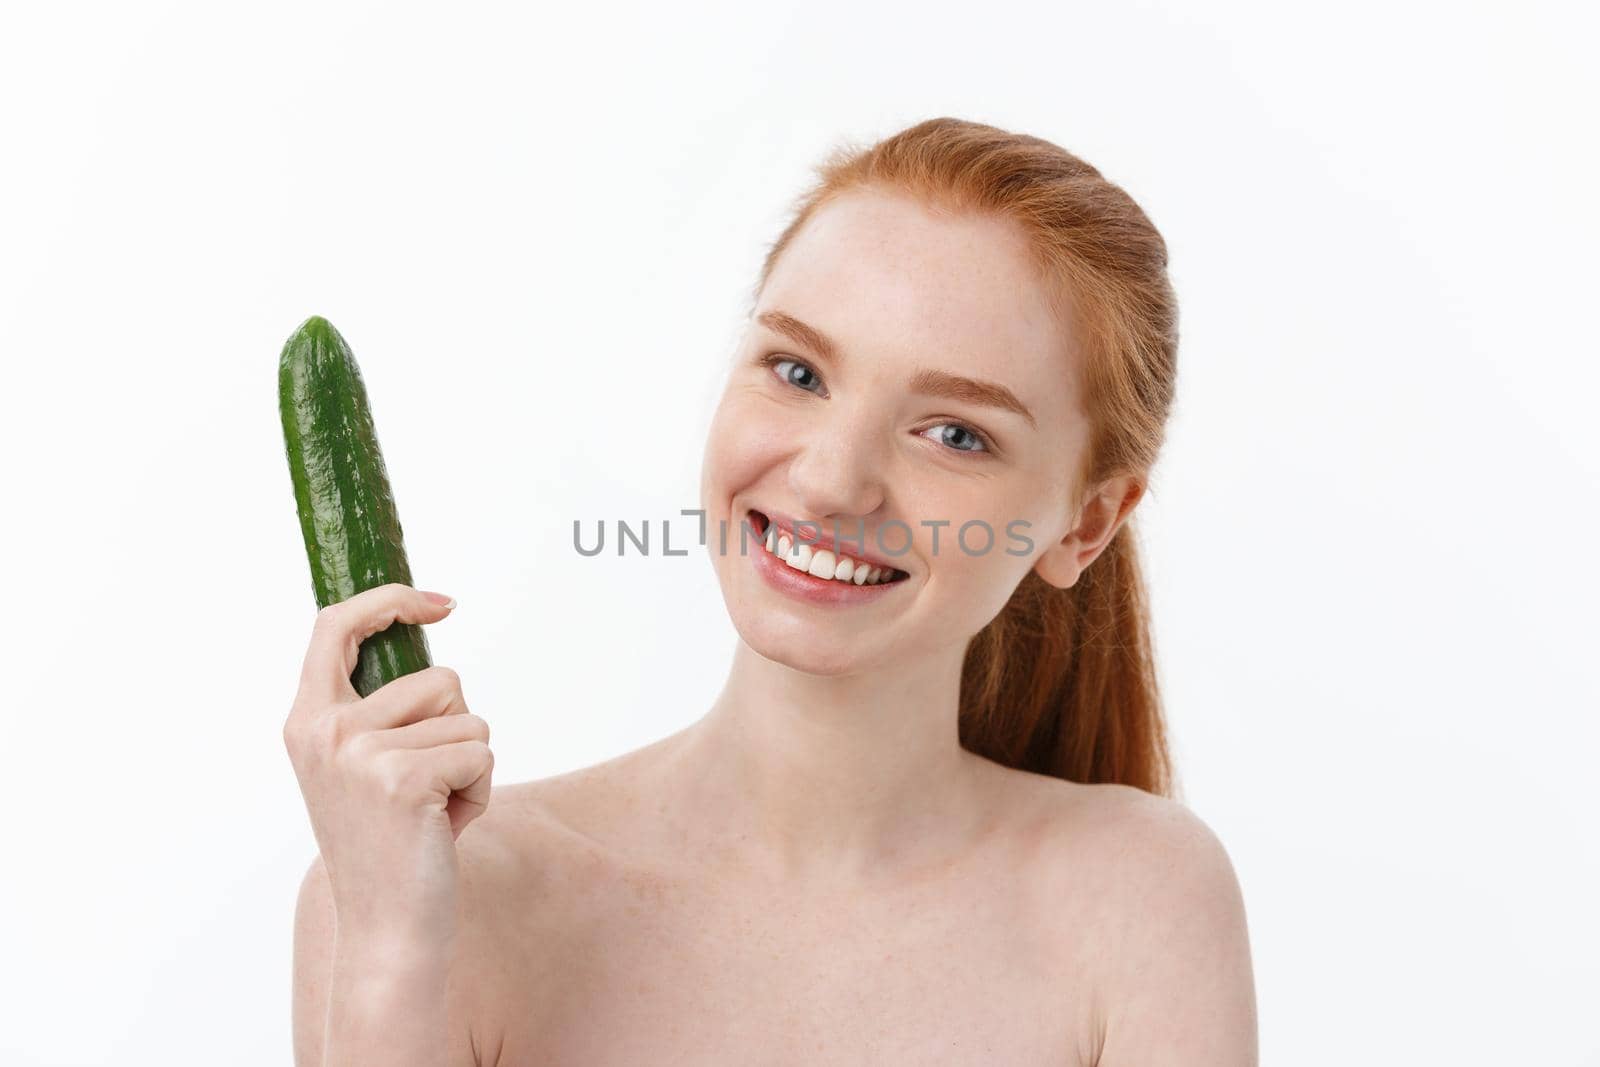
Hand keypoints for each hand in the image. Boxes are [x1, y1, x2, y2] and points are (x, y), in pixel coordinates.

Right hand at [282, 583, 492, 956]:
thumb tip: (433, 652)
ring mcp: (360, 752)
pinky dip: (481, 790)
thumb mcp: (361, 767)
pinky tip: (446, 827)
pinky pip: (482, 751)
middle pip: (441, 677)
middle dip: (457, 728)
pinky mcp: (403, 777)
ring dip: (471, 762)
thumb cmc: (389, 844)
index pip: (336, 625)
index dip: (391, 602)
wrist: (386, 929)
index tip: (440, 604)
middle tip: (426, 788)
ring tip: (434, 810)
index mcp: (307, 721)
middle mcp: (325, 729)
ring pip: (469, 716)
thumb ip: (378, 713)